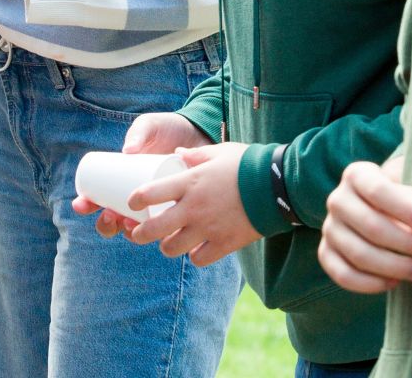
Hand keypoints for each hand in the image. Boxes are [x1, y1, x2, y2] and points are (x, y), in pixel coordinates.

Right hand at [72, 113, 208, 237]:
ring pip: (136, 230)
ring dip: (128, 232)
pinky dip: (157, 234)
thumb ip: (139, 132)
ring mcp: (154, 207)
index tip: (82, 203)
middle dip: (105, 224)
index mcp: (121, 181)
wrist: (198, 132)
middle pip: (113, 221)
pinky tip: (154, 233)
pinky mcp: (174, 212)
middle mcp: (135, 199)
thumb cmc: (166, 130)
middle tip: (109, 216)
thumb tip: (128, 151)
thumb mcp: (150, 127)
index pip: (98, 199)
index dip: (86, 205)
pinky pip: (163, 231)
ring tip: (129, 223)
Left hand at [123, 143, 260, 265]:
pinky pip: (199, 259)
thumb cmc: (248, 164)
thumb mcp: (219, 152)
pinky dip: (195, 256)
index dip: (135, 200)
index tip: (132, 202)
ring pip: (172, 248)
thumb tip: (178, 153)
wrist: (279, 185)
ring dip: (167, 246)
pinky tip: (197, 249)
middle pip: (153, 230)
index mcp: (189, 182)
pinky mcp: (224, 244)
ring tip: (169, 242)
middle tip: (138, 232)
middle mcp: (193, 208)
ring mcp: (208, 228)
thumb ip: (196, 154)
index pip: (149, 193)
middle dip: (139, 234)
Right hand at [318, 157, 411, 293]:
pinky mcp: (327, 253)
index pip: (378, 190)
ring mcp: (330, 228)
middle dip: (406, 242)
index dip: (403, 209)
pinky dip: (369, 283)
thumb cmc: (406, 197)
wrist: (383, 210)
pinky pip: (343, 274)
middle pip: (370, 225)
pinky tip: (395, 284)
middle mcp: (338, 199)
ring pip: (359, 253)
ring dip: (393, 266)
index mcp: (357, 175)